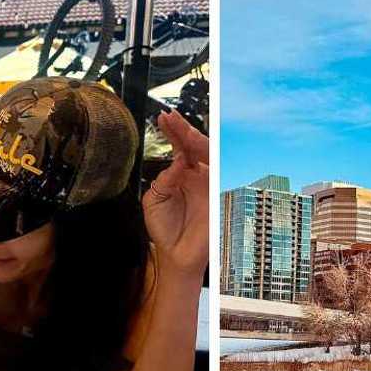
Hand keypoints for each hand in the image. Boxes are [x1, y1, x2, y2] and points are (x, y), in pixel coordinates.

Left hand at [142, 111, 208, 275]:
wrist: (175, 254)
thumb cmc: (165, 230)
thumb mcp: (154, 200)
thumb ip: (164, 179)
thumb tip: (178, 161)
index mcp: (181, 175)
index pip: (178, 148)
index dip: (172, 132)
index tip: (163, 118)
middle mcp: (196, 176)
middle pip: (193, 146)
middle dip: (182, 129)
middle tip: (170, 116)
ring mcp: (207, 184)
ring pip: (206, 155)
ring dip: (194, 139)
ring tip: (180, 127)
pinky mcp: (216, 195)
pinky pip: (215, 174)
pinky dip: (205, 163)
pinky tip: (189, 156)